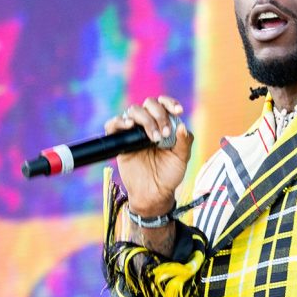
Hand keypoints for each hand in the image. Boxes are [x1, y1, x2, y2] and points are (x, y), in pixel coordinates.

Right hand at [104, 96, 192, 215]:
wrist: (154, 193)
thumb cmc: (169, 175)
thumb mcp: (181, 158)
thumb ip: (184, 142)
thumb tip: (182, 125)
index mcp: (164, 124)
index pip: (164, 104)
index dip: (170, 103)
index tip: (178, 111)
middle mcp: (148, 124)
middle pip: (149, 104)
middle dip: (159, 115)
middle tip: (164, 134)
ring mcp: (133, 132)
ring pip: (133, 111)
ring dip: (145, 120)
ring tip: (153, 138)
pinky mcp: (120, 142)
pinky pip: (112, 125)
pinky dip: (119, 122)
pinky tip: (130, 126)